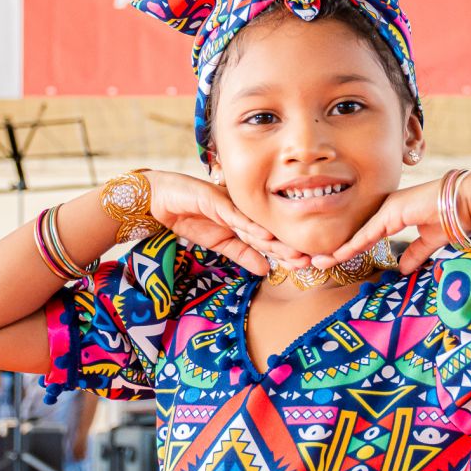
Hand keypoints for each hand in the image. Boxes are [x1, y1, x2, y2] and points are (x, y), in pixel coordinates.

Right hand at [144, 170, 308, 275]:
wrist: (162, 200)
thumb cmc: (192, 217)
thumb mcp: (220, 243)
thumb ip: (243, 254)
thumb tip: (266, 271)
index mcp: (246, 220)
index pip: (268, 239)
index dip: (285, 252)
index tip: (304, 267)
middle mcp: (243, 210)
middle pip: (267, 232)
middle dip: (287, 248)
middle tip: (308, 262)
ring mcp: (231, 203)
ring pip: (256, 225)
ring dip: (274, 241)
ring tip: (293, 253)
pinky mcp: (215, 199)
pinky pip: (235, 215)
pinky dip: (249, 226)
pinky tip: (264, 237)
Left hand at [311, 174, 470, 275]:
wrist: (467, 202)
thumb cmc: (453, 218)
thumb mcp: (430, 241)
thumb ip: (415, 254)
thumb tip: (402, 269)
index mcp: (394, 214)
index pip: (366, 235)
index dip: (350, 248)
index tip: (333, 260)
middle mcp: (386, 210)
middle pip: (356, 233)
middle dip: (336, 249)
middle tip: (316, 262)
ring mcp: (387, 209)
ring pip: (357, 235)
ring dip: (337, 250)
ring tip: (317, 262)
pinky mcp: (391, 212)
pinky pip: (367, 234)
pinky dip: (351, 246)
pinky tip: (336, 256)